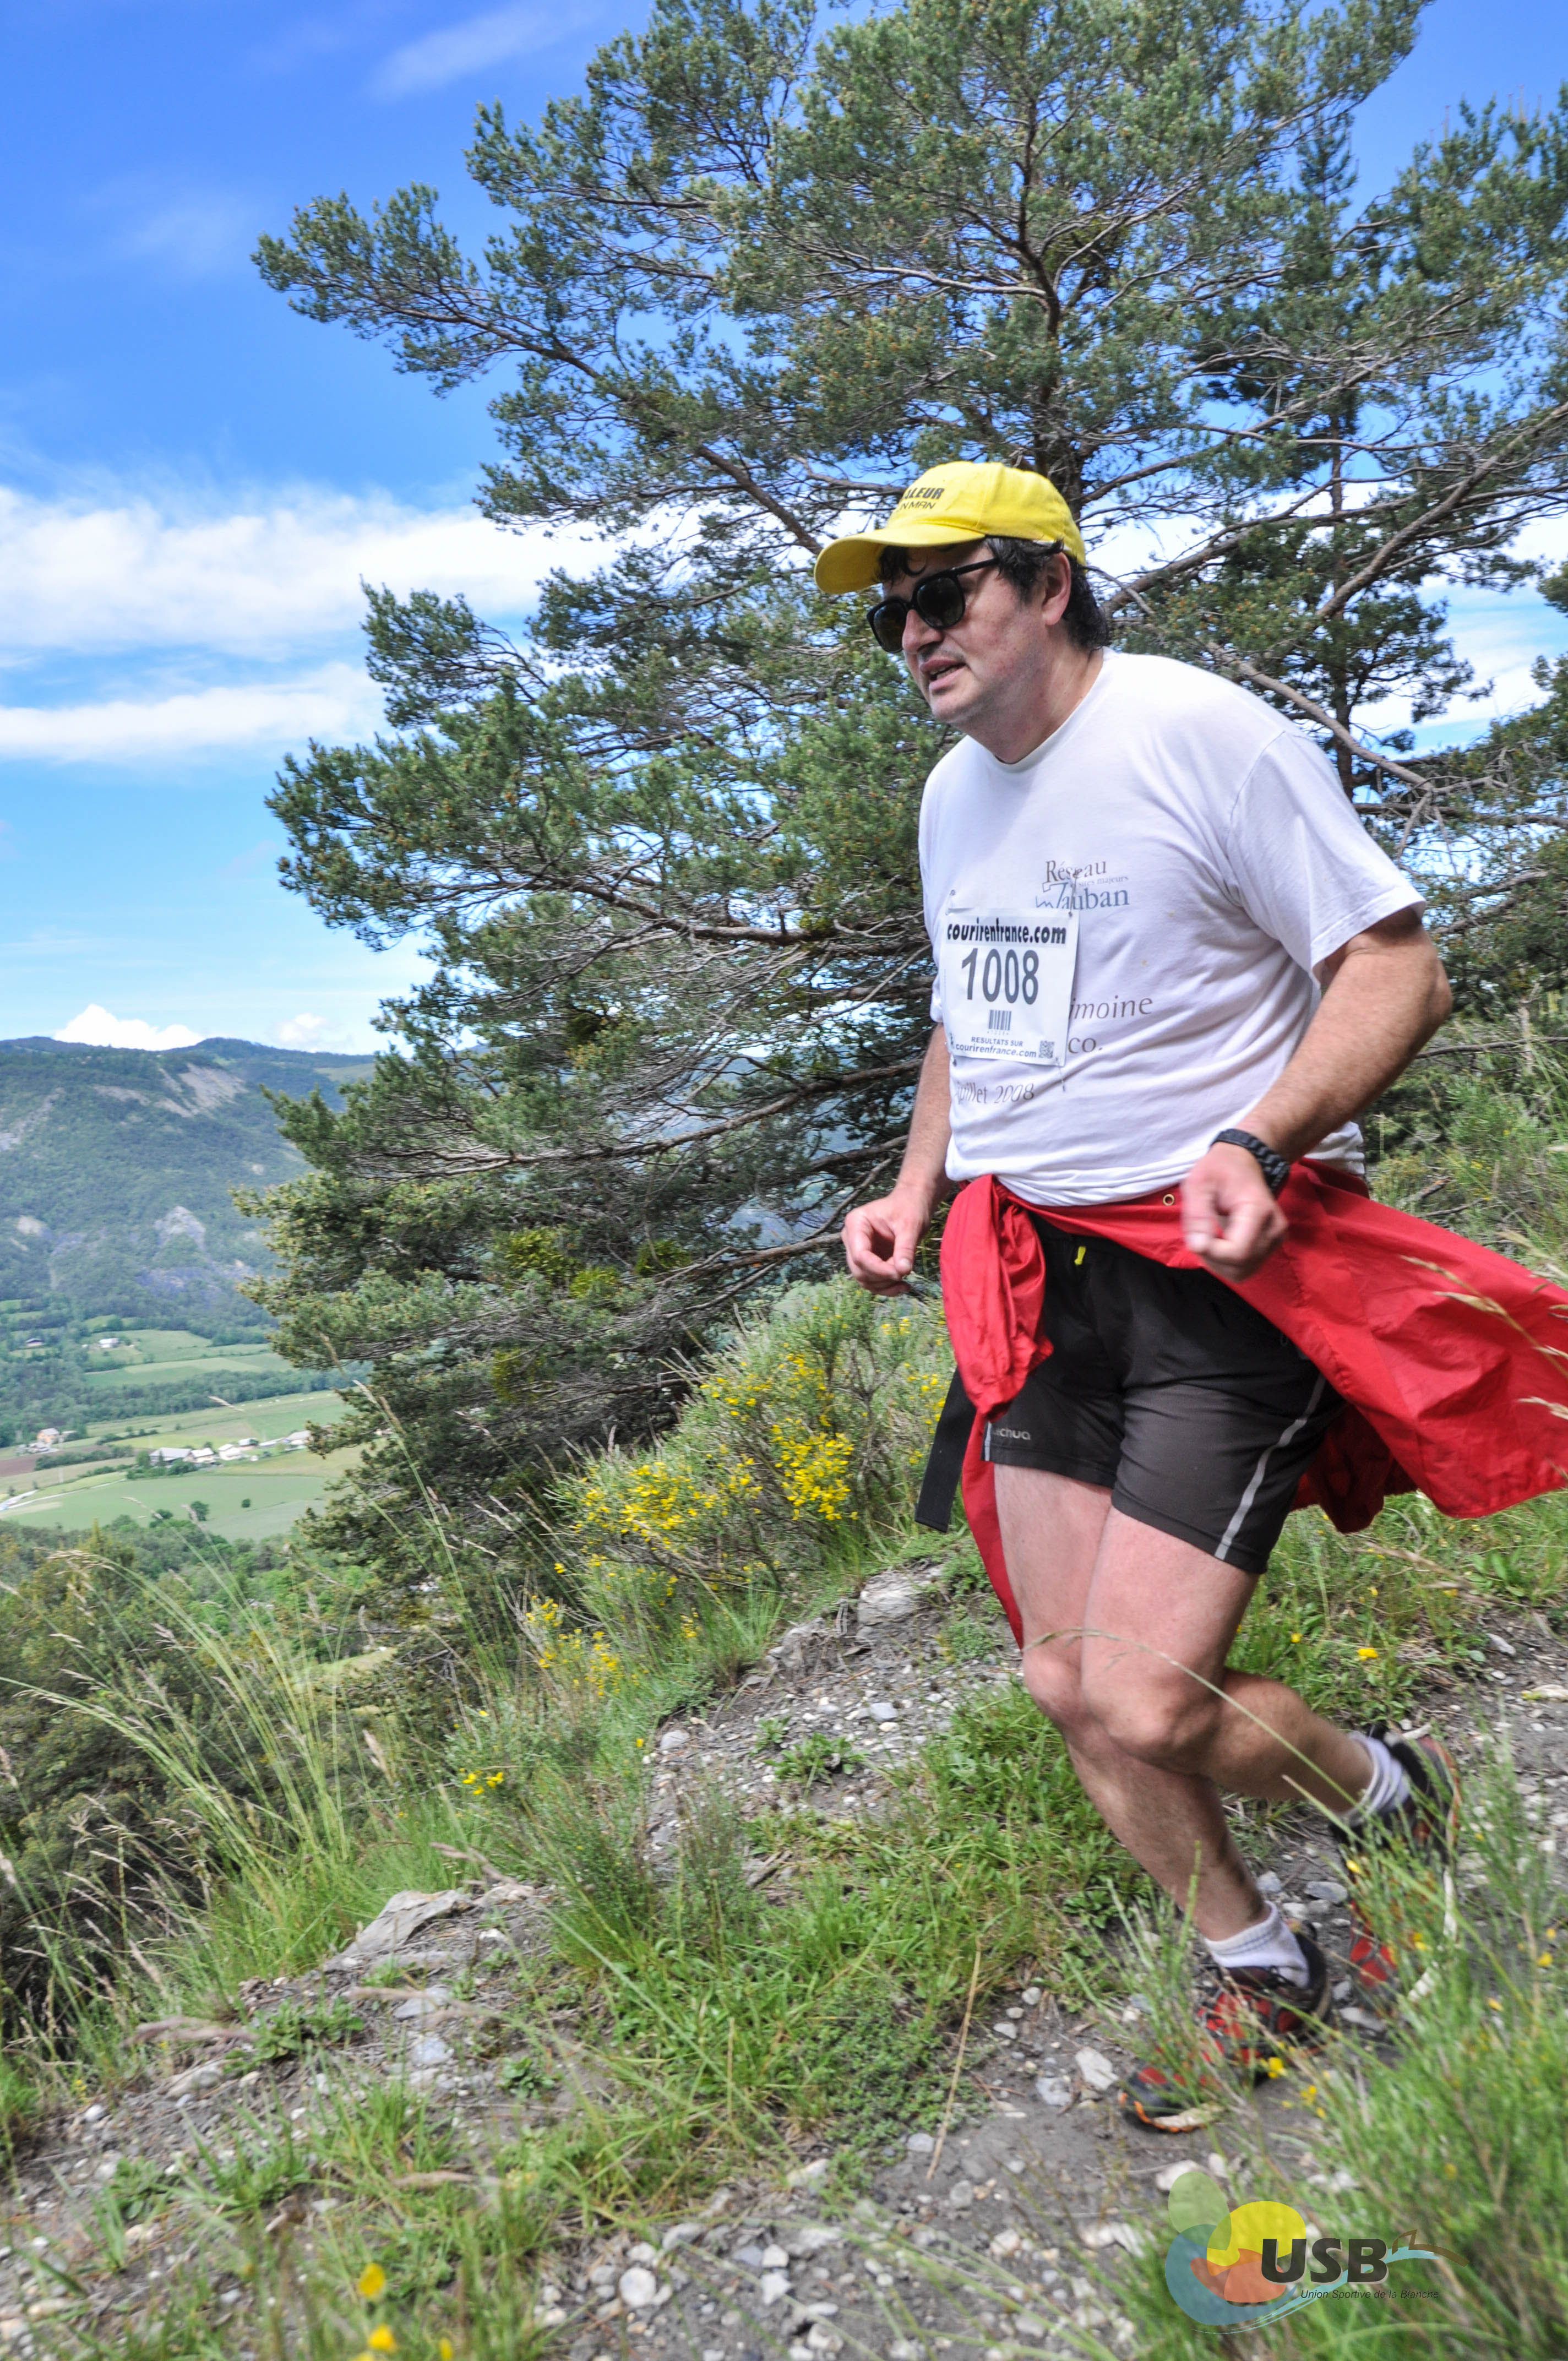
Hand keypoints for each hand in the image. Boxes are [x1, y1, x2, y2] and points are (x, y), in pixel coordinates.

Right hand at [842, 1185, 932, 1294]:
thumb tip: (903, 1271)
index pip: (860, 1255)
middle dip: (882, 1277)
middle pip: (859, 1268)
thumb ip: (905, 1249)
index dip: (878, 1269)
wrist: (913, 1204)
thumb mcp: (911, 1226)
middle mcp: (851, 1238)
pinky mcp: (868, 1260)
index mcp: (856, 1223)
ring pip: (863, 1278)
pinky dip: (886, 1287)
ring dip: (884, 1285)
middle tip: (904, 1275)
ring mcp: (858, 1250)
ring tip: (905, 1282)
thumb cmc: (910, 1208)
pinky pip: (871, 1280)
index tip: (900, 1273)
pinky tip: (903, 1286)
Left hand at [1181, 1143, 1287, 1279]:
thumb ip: (1197, 1214)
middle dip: (1212, 1258)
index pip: (1239, 1252)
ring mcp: (1276, 1239)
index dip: (1212, 1253)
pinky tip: (1219, 1242)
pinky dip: (1226, 1263)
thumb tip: (1197, 1246)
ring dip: (1218, 1263)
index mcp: (1259, 1210)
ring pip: (1242, 1272)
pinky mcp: (1271, 1246)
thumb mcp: (1199, 1183)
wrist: (1243, 1162)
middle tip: (1200, 1235)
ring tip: (1209, 1237)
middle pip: (1240, 1266)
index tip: (1195, 1237)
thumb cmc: (1219, 1169)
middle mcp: (1274, 1229)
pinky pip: (1245, 1268)